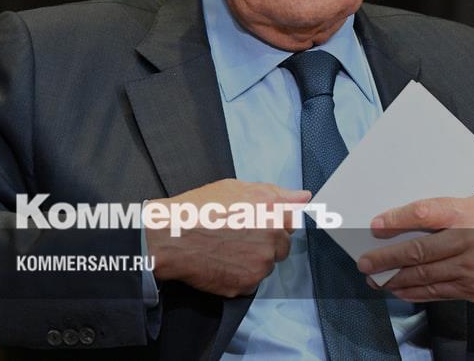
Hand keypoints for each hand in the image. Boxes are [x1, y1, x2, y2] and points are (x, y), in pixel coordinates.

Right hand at [145, 179, 310, 297]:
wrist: (170, 237)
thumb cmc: (199, 209)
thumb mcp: (237, 188)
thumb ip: (276, 193)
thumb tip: (303, 197)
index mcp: (272, 212)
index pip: (292, 222)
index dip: (274, 222)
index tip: (259, 223)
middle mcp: (271, 240)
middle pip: (280, 247)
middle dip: (265, 243)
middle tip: (237, 236)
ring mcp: (259, 265)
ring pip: (265, 266)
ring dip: (253, 260)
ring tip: (226, 249)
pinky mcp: (246, 286)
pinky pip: (250, 283)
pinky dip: (240, 276)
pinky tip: (221, 263)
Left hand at [356, 195, 473, 308]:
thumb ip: (451, 211)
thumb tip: (413, 219)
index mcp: (472, 214)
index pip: (425, 214)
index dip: (397, 219)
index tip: (376, 225)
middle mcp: (470, 242)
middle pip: (419, 251)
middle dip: (386, 258)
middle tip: (364, 261)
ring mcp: (472, 271)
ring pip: (424, 277)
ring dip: (395, 279)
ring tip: (374, 278)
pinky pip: (438, 293)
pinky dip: (416, 292)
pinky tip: (400, 290)